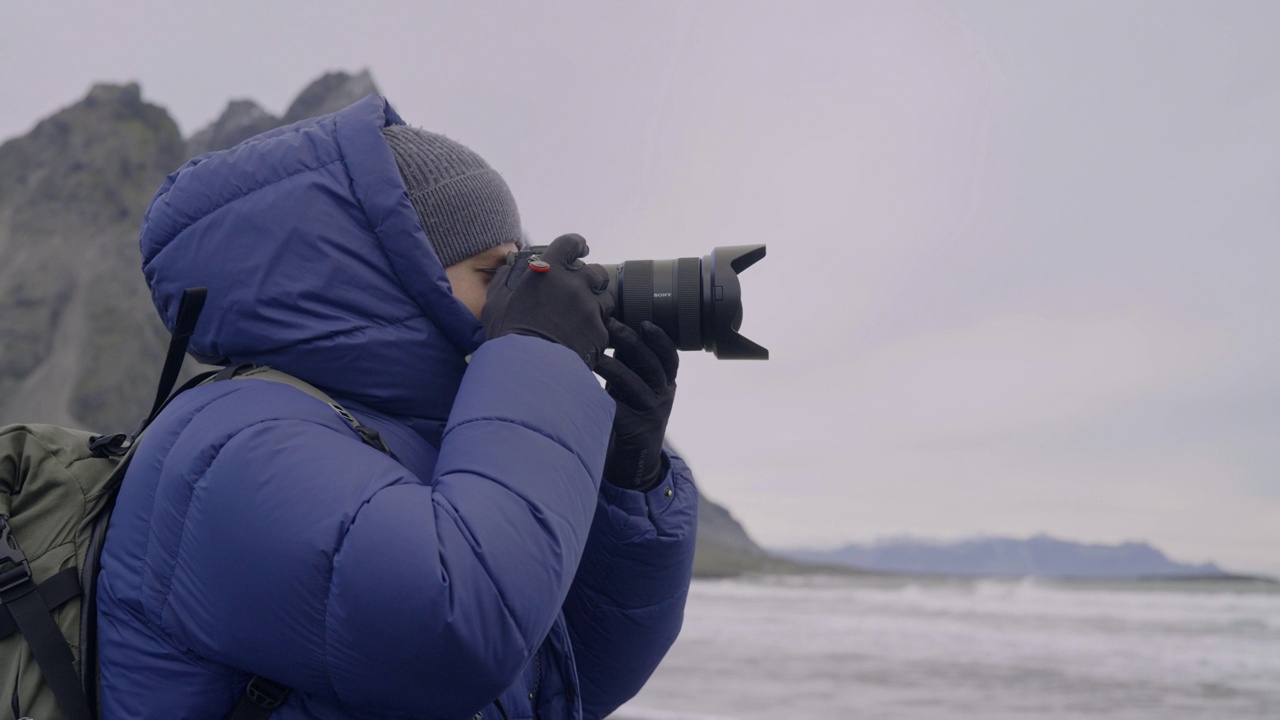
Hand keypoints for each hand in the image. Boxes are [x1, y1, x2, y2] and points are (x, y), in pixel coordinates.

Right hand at [481, 234, 613, 368]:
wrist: (527, 368)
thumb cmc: (508, 335)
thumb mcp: (495, 302)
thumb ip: (504, 280)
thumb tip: (508, 269)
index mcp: (548, 271)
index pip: (570, 243)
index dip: (577, 244)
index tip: (581, 248)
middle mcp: (573, 285)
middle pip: (596, 271)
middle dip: (592, 278)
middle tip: (582, 289)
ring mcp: (589, 308)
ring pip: (605, 299)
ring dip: (596, 304)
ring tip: (582, 317)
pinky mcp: (599, 332)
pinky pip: (603, 327)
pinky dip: (594, 331)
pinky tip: (581, 339)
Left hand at [595, 319, 677, 490]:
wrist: (634, 461)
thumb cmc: (629, 416)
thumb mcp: (633, 386)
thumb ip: (630, 364)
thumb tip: (614, 329)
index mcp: (665, 383)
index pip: (670, 356)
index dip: (660, 338)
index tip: (645, 323)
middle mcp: (663, 396)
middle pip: (652, 364)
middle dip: (631, 343)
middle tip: (611, 326)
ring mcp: (652, 414)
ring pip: (635, 384)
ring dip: (613, 368)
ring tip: (595, 356)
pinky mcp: (637, 431)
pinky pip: (619, 410)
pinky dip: (603, 398)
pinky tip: (587, 389)